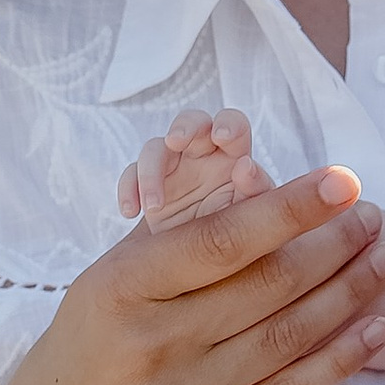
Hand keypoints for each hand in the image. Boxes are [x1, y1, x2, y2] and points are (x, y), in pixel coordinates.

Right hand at [0, 162, 384, 384]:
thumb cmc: (75, 363)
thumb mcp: (97, 291)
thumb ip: (162, 242)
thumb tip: (236, 183)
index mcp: (119, 289)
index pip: (222, 240)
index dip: (291, 208)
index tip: (341, 181)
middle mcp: (151, 344)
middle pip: (267, 285)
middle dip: (334, 245)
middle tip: (374, 216)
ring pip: (288, 337)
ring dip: (348, 294)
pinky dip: (339, 359)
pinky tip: (373, 328)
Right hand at [118, 105, 273, 229]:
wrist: (206, 261)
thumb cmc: (238, 231)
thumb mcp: (253, 215)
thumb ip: (256, 190)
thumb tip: (246, 166)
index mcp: (233, 154)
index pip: (233, 125)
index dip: (228, 124)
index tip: (222, 136)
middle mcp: (202, 154)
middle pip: (192, 122)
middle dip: (184, 127)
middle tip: (176, 140)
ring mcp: (173, 166)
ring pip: (156, 147)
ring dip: (151, 173)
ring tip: (154, 206)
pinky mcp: (148, 184)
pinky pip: (131, 175)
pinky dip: (129, 189)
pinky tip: (131, 212)